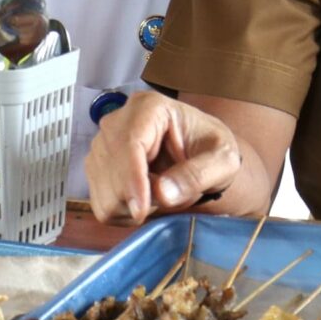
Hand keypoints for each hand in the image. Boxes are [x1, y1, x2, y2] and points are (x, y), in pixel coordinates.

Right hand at [85, 92, 239, 224]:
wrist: (201, 155)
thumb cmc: (213, 151)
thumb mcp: (223, 161)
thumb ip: (198, 175)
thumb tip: (163, 193)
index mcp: (150, 107)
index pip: (130, 142)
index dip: (132, 180)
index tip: (141, 211)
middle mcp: (118, 120)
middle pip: (110, 168)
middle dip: (136, 195)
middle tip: (170, 196)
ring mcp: (102, 143)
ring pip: (102, 191)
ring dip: (130, 206)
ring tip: (159, 196)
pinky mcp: (97, 166)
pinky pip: (99, 203)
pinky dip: (121, 212)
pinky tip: (143, 202)